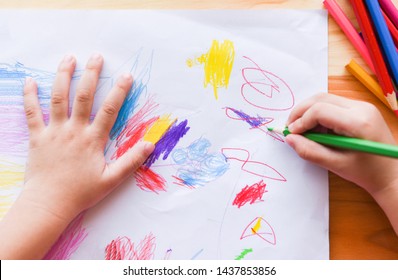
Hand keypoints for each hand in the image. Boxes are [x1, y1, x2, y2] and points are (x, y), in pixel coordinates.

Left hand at [22, 53, 153, 220]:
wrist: (49, 203)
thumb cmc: (80, 192)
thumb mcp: (111, 179)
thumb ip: (131, 160)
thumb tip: (151, 144)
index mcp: (92, 140)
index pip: (110, 110)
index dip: (119, 91)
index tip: (126, 75)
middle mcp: (73, 130)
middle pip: (83, 96)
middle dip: (91, 74)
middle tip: (96, 57)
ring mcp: (53, 131)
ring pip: (58, 98)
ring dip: (63, 76)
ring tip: (69, 58)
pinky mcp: (37, 137)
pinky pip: (31, 113)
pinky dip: (29, 96)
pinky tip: (30, 81)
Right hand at [285, 93, 397, 196]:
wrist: (392, 174)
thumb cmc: (367, 172)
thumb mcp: (336, 165)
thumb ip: (310, 151)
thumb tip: (290, 139)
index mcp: (358, 122)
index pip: (320, 110)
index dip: (301, 121)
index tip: (291, 134)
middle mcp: (361, 108)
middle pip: (320, 99)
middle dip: (300, 112)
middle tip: (290, 128)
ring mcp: (362, 106)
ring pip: (325, 99)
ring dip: (308, 112)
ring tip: (302, 131)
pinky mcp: (360, 109)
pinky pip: (332, 104)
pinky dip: (319, 114)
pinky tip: (316, 130)